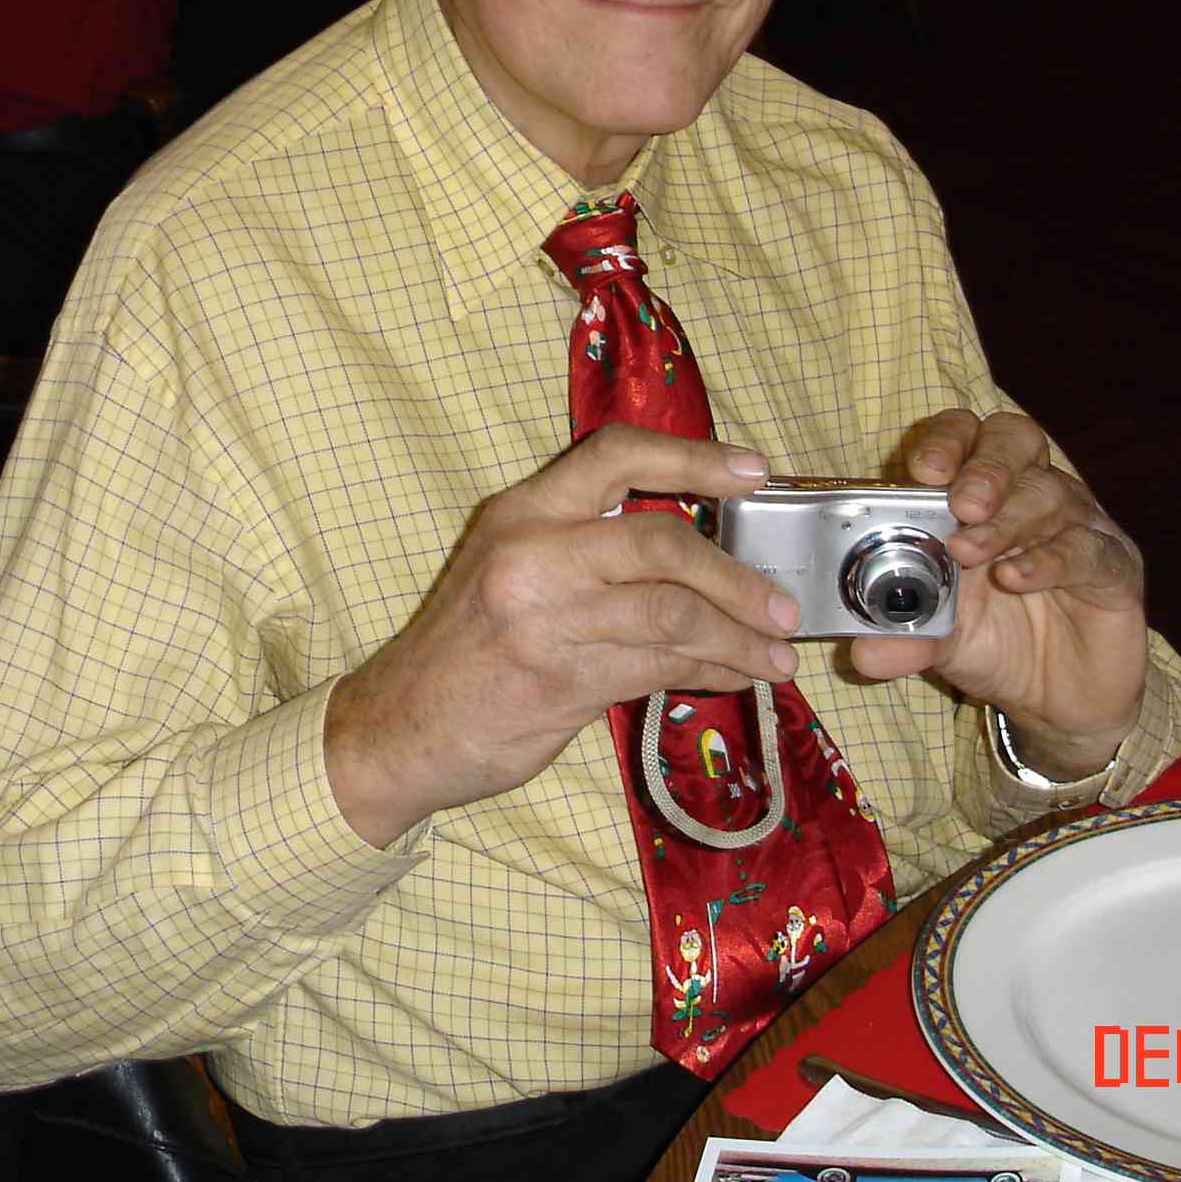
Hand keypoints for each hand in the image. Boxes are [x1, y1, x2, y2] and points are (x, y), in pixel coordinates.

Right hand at [325, 426, 786, 846]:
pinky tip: (733, 677)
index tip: (752, 472)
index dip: (693, 456)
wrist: (398, 727)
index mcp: (521, 512)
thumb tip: (692, 549)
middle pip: (661, 543)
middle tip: (782, 605)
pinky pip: (659, 667)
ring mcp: (545, 618)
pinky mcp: (561, 681)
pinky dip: (710, 672)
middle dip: (736, 577)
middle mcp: (532, 554)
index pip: (615, 454)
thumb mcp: (506, 566)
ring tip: (775, 655)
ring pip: (671, 614)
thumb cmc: (463, 646)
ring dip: (738, 638)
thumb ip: (582, 544)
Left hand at [847, 409, 1146, 779]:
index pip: (965, 436)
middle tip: (961, 504)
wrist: (1059, 702)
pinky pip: (1087, 548)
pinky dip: (1049, 561)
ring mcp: (1077, 525)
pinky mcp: (1115, 565)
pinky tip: (1017, 578)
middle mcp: (1029, 495)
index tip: (922, 468)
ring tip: (971, 552)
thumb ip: (905, 639)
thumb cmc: (997, 645)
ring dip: (1008, 520)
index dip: (946, 440)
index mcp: (980, 495)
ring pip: (1050, 492)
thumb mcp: (941, 643)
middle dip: (985, 468)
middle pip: (1015, 441)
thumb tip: (861, 653)